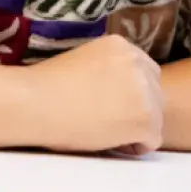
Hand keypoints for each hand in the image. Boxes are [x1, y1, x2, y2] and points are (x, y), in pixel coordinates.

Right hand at [17, 35, 163, 154]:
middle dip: (137, 111)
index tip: (110, 105)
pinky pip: (152, 140)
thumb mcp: (85, 61)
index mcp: (121, 45)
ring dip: (135, 129)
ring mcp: (145, 91)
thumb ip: (109, 70)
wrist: (34, 103)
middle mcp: (138, 63)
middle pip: (155, 94)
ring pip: (156, 118)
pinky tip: (109, 141)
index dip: (130, 93)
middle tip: (107, 122)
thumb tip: (121, 94)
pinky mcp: (145, 118)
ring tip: (104, 132)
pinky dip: (134, 146)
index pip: (146, 72)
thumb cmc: (47, 86)